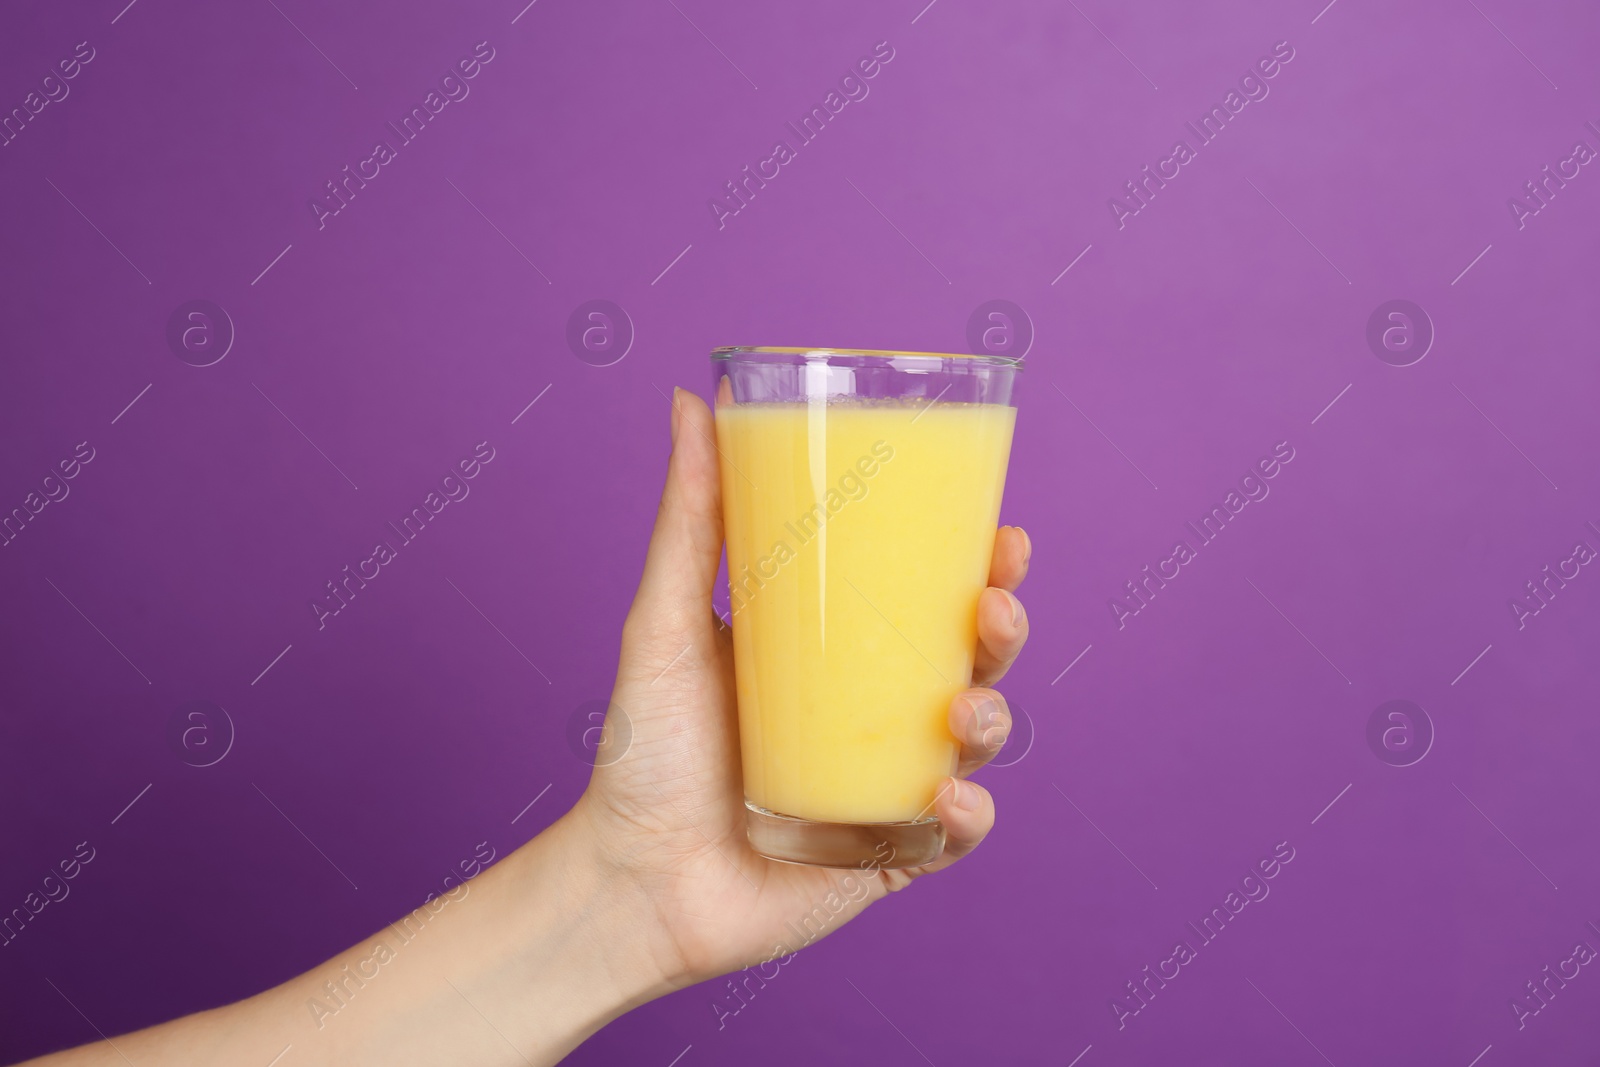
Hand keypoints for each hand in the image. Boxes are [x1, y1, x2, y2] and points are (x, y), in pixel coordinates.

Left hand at [566, 387, 1031, 989]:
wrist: (628, 879)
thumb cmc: (645, 750)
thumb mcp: (667, 621)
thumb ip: (690, 518)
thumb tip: (689, 400)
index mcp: (837, 656)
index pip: (928, 601)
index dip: (982, 567)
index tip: (1003, 532)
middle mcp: (872, 717)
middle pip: (970, 662)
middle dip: (1003, 630)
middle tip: (993, 607)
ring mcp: (885, 786)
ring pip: (976, 741)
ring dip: (992, 717)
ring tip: (960, 711)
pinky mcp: (888, 856)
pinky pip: (952, 836)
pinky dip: (966, 816)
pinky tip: (945, 796)